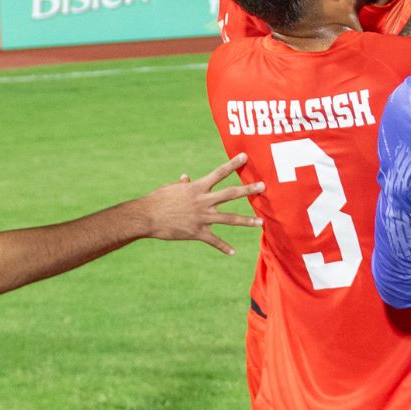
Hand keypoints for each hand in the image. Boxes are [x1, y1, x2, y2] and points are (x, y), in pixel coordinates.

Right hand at [142, 152, 262, 254]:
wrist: (146, 217)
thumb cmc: (157, 200)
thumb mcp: (170, 189)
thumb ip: (182, 184)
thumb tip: (186, 176)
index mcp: (197, 187)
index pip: (219, 172)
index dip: (233, 164)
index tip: (245, 156)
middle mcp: (203, 200)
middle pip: (231, 193)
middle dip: (248, 189)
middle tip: (263, 186)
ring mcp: (202, 217)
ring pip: (229, 218)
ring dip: (247, 221)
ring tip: (261, 222)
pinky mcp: (197, 232)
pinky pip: (214, 240)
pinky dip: (223, 247)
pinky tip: (233, 252)